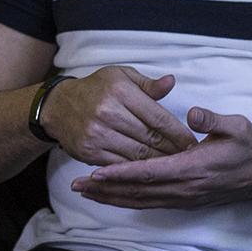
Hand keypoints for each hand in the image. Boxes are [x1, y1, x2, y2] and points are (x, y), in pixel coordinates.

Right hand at [41, 66, 194, 166]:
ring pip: (138, 155)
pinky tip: (152, 173)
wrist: (58, 107)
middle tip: (191, 160)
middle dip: (173, 151)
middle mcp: (108, 113)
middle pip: (150, 139)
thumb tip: (172, 82)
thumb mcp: (121, 77)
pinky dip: (138, 171)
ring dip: (159, 164)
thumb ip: (148, 84)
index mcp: (120, 91)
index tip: (194, 143)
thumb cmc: (96, 89)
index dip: (179, 133)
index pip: (158, 117)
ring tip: (177, 169)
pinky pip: (121, 165)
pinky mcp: (90, 152)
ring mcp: (98, 134)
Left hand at [69, 106, 251, 209]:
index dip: (122, 173)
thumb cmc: (250, 146)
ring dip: (113, 198)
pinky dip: (128, 201)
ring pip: (141, 201)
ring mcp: (184, 197)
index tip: (97, 172)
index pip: (149, 172)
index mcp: (192, 168)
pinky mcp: (185, 201)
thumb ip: (213, 120)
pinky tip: (113, 198)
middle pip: (138, 191)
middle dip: (107, 189)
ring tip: (86, 192)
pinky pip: (151, 203)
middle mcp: (184, 188)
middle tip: (78, 185)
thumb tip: (193, 114)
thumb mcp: (237, 126)